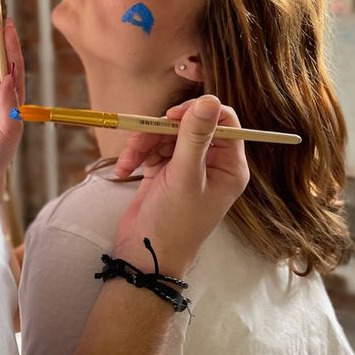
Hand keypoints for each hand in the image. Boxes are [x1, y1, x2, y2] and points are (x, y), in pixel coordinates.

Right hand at [113, 95, 249, 276]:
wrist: (144, 255)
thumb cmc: (173, 222)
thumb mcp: (185, 176)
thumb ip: (195, 135)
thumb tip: (210, 98)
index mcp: (229, 166)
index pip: (224, 121)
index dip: (198, 112)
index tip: (172, 117)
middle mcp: (212, 163)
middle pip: (189, 124)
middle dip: (161, 131)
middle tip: (142, 140)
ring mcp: (186, 166)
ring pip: (165, 133)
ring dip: (144, 143)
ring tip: (129, 163)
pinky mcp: (164, 170)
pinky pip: (151, 147)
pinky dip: (136, 154)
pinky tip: (125, 169)